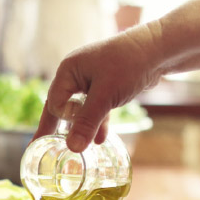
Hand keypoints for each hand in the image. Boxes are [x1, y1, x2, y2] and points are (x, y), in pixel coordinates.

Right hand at [34, 22, 162, 151]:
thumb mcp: (105, 96)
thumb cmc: (128, 64)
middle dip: (56, 128)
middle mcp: (76, 74)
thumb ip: (87, 123)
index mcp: (68, 71)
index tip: (75, 130)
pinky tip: (101, 139)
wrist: (157, 49)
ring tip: (76, 149)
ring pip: (80, 110)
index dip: (63, 120)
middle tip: (41, 149)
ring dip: (81, 128)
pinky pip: (95, 108)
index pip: (54, 103)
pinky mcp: (106, 86)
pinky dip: (97, 123)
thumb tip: (72, 148)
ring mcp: (91, 80)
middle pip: (61, 107)